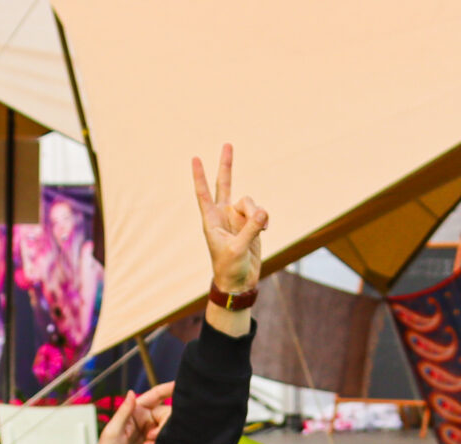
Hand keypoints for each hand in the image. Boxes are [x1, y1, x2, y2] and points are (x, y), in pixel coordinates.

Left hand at [78, 382, 174, 443]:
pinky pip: (170, 441)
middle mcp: (147, 420)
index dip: (168, 388)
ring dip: (163, 435)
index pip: (156, 395)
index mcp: (137, 411)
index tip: (179, 384)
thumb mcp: (113, 430)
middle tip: (151, 437)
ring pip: (171, 427)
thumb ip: (124, 412)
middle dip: (164, 423)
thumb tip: (131, 392)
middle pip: (168, 413)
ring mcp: (153, 433)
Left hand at [191, 145, 267, 297]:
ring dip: (257, 213)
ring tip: (261, 228)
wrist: (239, 282)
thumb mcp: (239, 250)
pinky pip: (260, 212)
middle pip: (224, 184)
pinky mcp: (251, 224)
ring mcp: (237, 218)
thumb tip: (263, 212)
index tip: (195, 158)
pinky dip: (264, 220)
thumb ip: (250, 229)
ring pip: (250, 202)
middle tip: (227, 144)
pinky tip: (265, 230)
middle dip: (226, 165)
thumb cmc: (230, 268)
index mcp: (211, 221)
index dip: (199, 176)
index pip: (203, 194)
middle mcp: (223, 215)